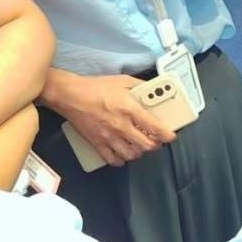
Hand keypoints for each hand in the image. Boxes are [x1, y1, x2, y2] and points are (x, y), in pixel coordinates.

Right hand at [55, 73, 174, 166]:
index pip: (155, 127)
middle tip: (156, 141)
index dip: (167, 135)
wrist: (70, 95)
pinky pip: (112, 160)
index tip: (171, 136)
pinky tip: (123, 154)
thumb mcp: (123, 81)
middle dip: (155, 145)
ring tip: (140, 146)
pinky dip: (120, 160)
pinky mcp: (96, 143)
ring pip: (131, 155)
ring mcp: (108, 137)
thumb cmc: (96, 87)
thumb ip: (140, 87)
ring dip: (139, 152)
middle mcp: (121, 126)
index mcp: (129, 109)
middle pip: (145, 145)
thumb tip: (153, 91)